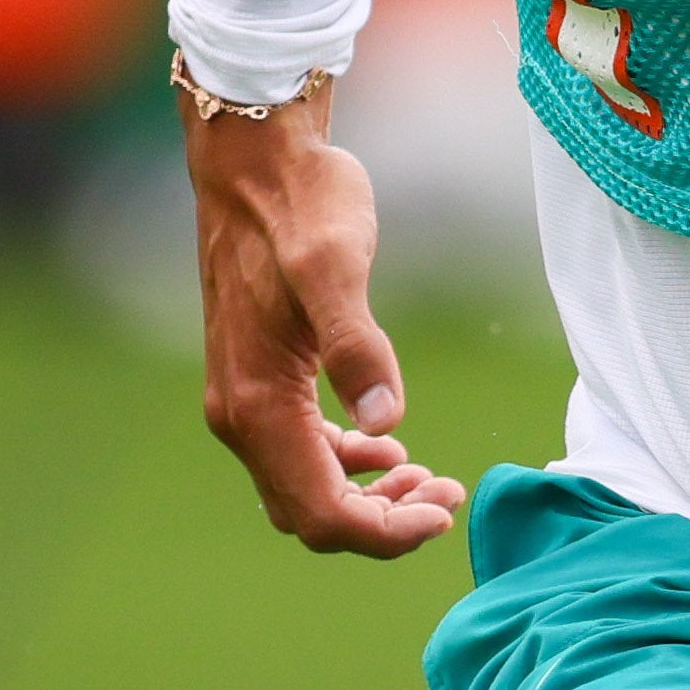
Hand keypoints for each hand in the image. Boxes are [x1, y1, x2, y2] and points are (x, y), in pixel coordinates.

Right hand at [184, 87, 461, 558]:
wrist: (253, 158)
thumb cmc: (298, 203)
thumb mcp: (335, 268)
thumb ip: (358, 348)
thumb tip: (389, 422)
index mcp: (259, 403)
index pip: (323, 510)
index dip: (386, 532)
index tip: (445, 515)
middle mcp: (240, 414)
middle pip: (312, 513)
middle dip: (383, 522)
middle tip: (448, 496)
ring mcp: (243, 397)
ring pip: (304, 488)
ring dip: (368, 499)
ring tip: (430, 479)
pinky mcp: (257, 376)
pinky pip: (297, 452)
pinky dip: (346, 464)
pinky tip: (387, 445)